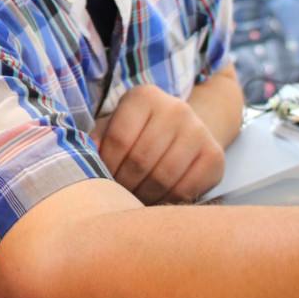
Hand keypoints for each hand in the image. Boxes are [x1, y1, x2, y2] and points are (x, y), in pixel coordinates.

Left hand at [93, 85, 225, 204]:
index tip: (102, 179)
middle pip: (141, 160)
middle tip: (118, 195)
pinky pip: (186, 189)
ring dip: (144, 196)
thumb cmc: (138, 134)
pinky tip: (157, 199)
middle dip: (124, 185)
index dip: (107, 167)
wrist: (185, 132)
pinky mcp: (215, 156)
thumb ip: (97, 139)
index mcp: (144, 96)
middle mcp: (176, 109)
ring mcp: (199, 131)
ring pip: (163, 177)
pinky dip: (167, 201)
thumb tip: (84, 155)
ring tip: (134, 199)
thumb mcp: (115, 127)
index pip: (119, 139)